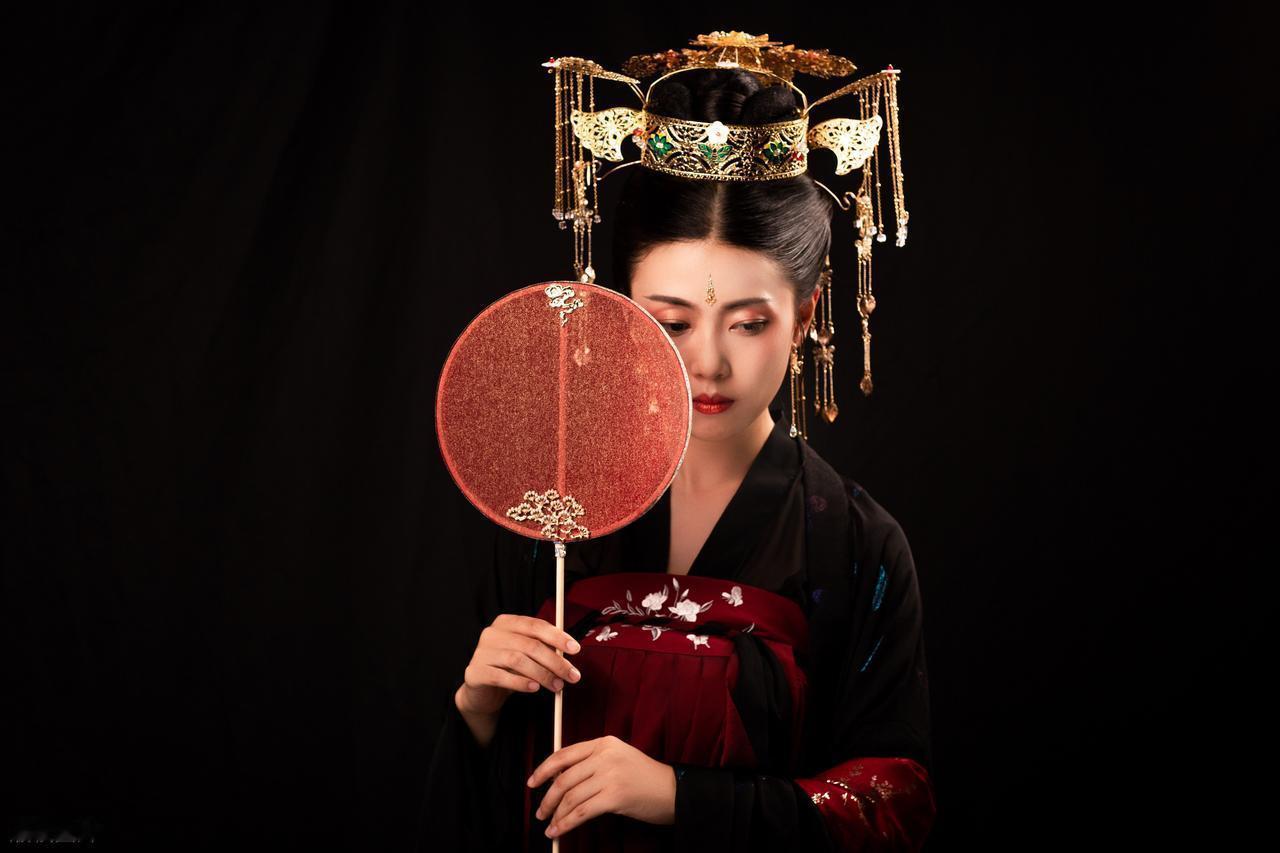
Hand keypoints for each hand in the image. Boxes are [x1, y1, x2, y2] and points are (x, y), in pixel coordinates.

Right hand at [456, 614, 581, 717]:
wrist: (482, 692)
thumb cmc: (508, 670)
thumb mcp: (527, 655)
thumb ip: (543, 649)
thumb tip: (568, 653)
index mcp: (506, 623)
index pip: (535, 625)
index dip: (557, 636)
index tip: (575, 648)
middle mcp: (491, 634)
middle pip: (530, 644)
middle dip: (555, 661)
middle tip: (572, 675)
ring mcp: (480, 652)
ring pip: (517, 660)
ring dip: (542, 674)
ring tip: (557, 686)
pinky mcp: (474, 672)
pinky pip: (501, 676)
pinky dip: (521, 683)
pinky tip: (534, 688)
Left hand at [527, 735, 675, 838]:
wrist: (672, 790)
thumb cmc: (644, 777)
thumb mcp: (618, 758)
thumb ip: (592, 762)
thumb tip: (559, 778)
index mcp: (604, 743)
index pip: (564, 754)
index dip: (543, 769)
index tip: (532, 783)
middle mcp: (605, 756)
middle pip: (564, 778)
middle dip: (547, 798)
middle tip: (540, 811)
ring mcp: (610, 775)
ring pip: (570, 796)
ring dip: (556, 814)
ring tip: (549, 825)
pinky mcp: (615, 796)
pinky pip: (582, 812)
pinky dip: (566, 824)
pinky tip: (558, 830)